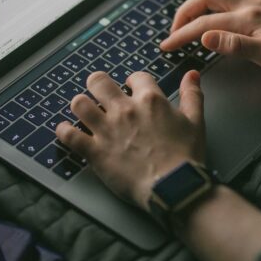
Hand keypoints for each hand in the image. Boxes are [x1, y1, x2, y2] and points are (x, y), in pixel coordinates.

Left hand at [55, 70, 205, 210]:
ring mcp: (107, 130)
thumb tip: (192, 74)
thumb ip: (192, 95)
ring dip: (80, 105)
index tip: (132, 87)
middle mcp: (125, 110)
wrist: (174, 186)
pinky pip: (69, 135)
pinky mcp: (95, 152)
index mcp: (150, 100)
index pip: (136, 77)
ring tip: (84, 110)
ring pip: (80, 104)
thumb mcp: (196, 121)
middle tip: (99, 92)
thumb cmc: (186, 156)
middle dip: (97, 84)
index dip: (133, 81)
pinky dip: (63, 132)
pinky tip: (65, 131)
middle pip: (98, 82)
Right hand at [160, 0, 260, 74]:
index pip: (203, 24)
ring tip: (192, 16)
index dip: (181, 35)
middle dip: (184, 12)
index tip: (167, 46)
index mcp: (246, 18)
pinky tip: (223, 3)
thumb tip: (205, 37)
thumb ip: (235, 46)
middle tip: (174, 30)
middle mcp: (249, 3)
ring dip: (201, 0)